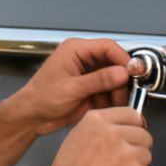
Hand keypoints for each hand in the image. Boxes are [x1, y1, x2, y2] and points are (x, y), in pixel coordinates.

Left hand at [4, 38, 140, 136]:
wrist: (31, 117)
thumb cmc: (40, 98)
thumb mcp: (71, 89)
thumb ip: (98, 80)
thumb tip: (122, 73)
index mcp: (76, 50)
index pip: (108, 47)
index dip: (123, 59)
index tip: (133, 73)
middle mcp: (84, 60)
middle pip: (114, 63)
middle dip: (122, 80)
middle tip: (126, 93)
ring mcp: (88, 75)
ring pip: (114, 80)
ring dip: (118, 93)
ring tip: (116, 105)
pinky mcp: (91, 90)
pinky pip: (109, 92)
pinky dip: (112, 101)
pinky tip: (109, 109)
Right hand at [40, 106, 153, 165]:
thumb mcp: (78, 137)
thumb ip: (102, 128)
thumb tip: (123, 128)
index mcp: (97, 120)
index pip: (133, 114)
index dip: (135, 127)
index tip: (133, 136)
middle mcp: (113, 133)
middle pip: (144, 135)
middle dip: (138, 149)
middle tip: (124, 161)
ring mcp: (126, 153)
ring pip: (147, 156)